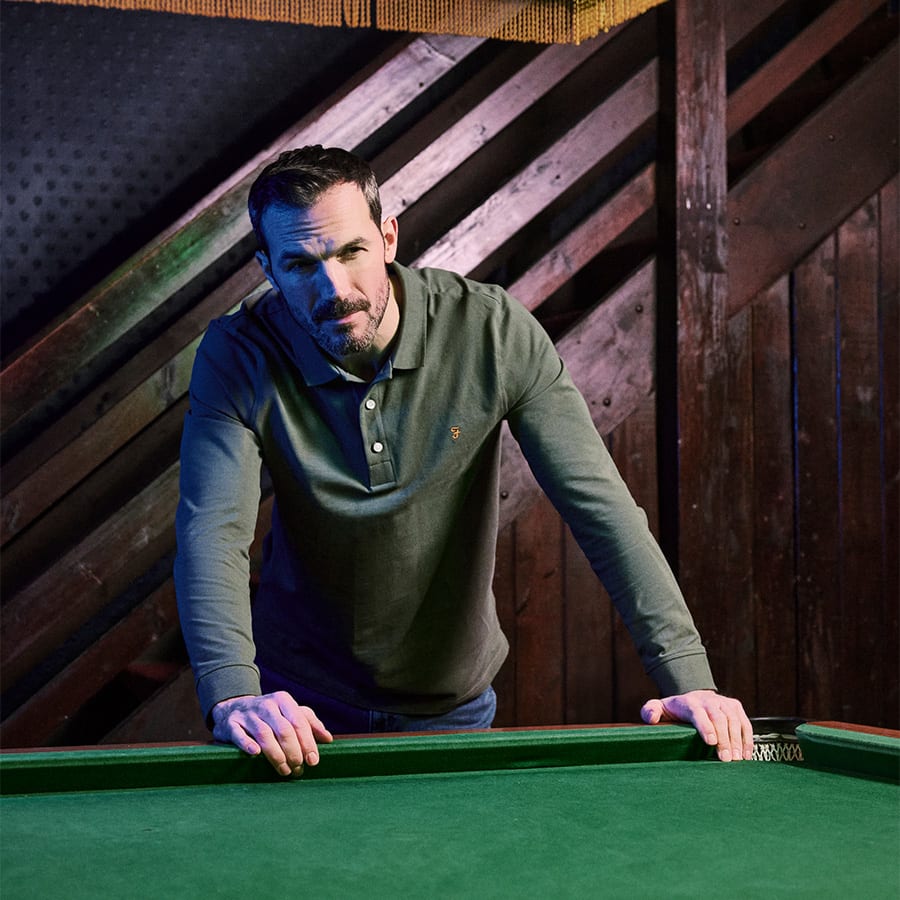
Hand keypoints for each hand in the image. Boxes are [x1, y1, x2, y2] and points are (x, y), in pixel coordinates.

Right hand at [211, 692, 332, 775]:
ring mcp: (248, 714)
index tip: (313, 761)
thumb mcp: (290, 712)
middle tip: (298, 769)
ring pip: (264, 735)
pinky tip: (256, 754)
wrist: (234, 708)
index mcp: (283, 700)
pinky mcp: (231, 724)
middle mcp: (266, 705)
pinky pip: (239, 735)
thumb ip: (310, 723)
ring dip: (276, 755)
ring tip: (284, 770)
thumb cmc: (270, 714)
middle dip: (293, 752)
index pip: (298, 721)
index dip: (307, 742)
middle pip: (283, 730)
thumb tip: (328, 739)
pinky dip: (247, 744)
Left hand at [641, 689, 752, 761]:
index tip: (711, 742)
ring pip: (734, 720)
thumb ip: (650, 711)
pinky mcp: (735, 706)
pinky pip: (744, 722)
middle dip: (724, 738)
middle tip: (727, 759)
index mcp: (689, 702)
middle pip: (720, 717)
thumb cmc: (675, 709)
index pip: (698, 713)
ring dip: (738, 740)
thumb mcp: (659, 708)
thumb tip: (651, 718)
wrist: (693, 697)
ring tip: (738, 760)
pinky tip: (746, 755)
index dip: (705, 726)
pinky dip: (747, 738)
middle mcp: (708, 700)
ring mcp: (723, 702)